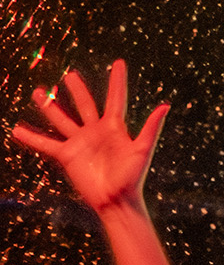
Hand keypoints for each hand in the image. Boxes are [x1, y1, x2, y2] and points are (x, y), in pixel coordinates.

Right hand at [11, 62, 163, 212]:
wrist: (117, 201)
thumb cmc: (133, 178)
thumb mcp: (142, 151)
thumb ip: (150, 128)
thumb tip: (165, 106)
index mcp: (115, 128)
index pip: (115, 99)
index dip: (117, 81)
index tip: (119, 63)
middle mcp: (96, 132)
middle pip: (85, 104)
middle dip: (78, 89)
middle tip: (70, 75)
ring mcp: (80, 142)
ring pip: (61, 119)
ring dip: (48, 106)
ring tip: (38, 92)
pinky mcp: (67, 155)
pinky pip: (45, 144)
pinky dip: (31, 138)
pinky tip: (17, 130)